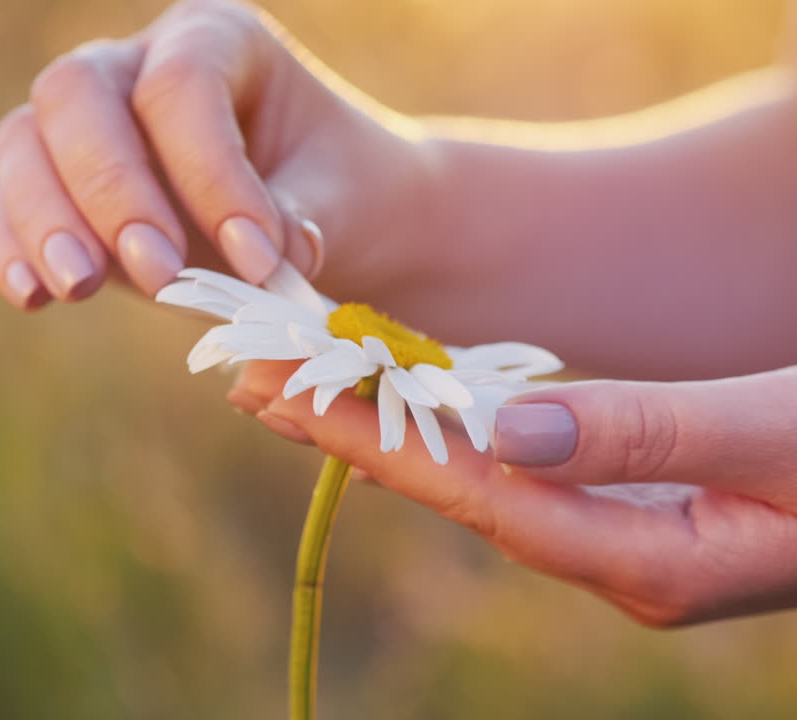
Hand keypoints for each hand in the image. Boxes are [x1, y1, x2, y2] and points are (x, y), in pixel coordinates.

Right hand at [0, 0, 433, 308]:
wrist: (317, 216)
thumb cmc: (331, 191)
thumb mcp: (337, 197)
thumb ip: (300, 217)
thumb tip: (265, 259)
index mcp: (214, 37)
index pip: (182, 85)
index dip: (212, 172)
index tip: (258, 260)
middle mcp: (131, 64)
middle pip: (78, 95)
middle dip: (111, 188)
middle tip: (158, 271)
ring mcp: (78, 127)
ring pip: (22, 143)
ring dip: (46, 220)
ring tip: (81, 288)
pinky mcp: (50, 193)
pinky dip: (6, 251)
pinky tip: (34, 298)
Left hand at [230, 361, 796, 626]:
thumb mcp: (779, 435)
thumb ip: (649, 436)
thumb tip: (505, 431)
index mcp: (642, 559)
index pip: (474, 492)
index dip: (374, 438)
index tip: (284, 391)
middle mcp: (617, 559)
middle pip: (456, 490)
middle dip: (352, 432)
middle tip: (250, 380)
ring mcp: (626, 540)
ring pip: (480, 478)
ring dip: (393, 428)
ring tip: (302, 385)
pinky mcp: (639, 510)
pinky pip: (520, 470)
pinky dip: (456, 430)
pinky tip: (414, 408)